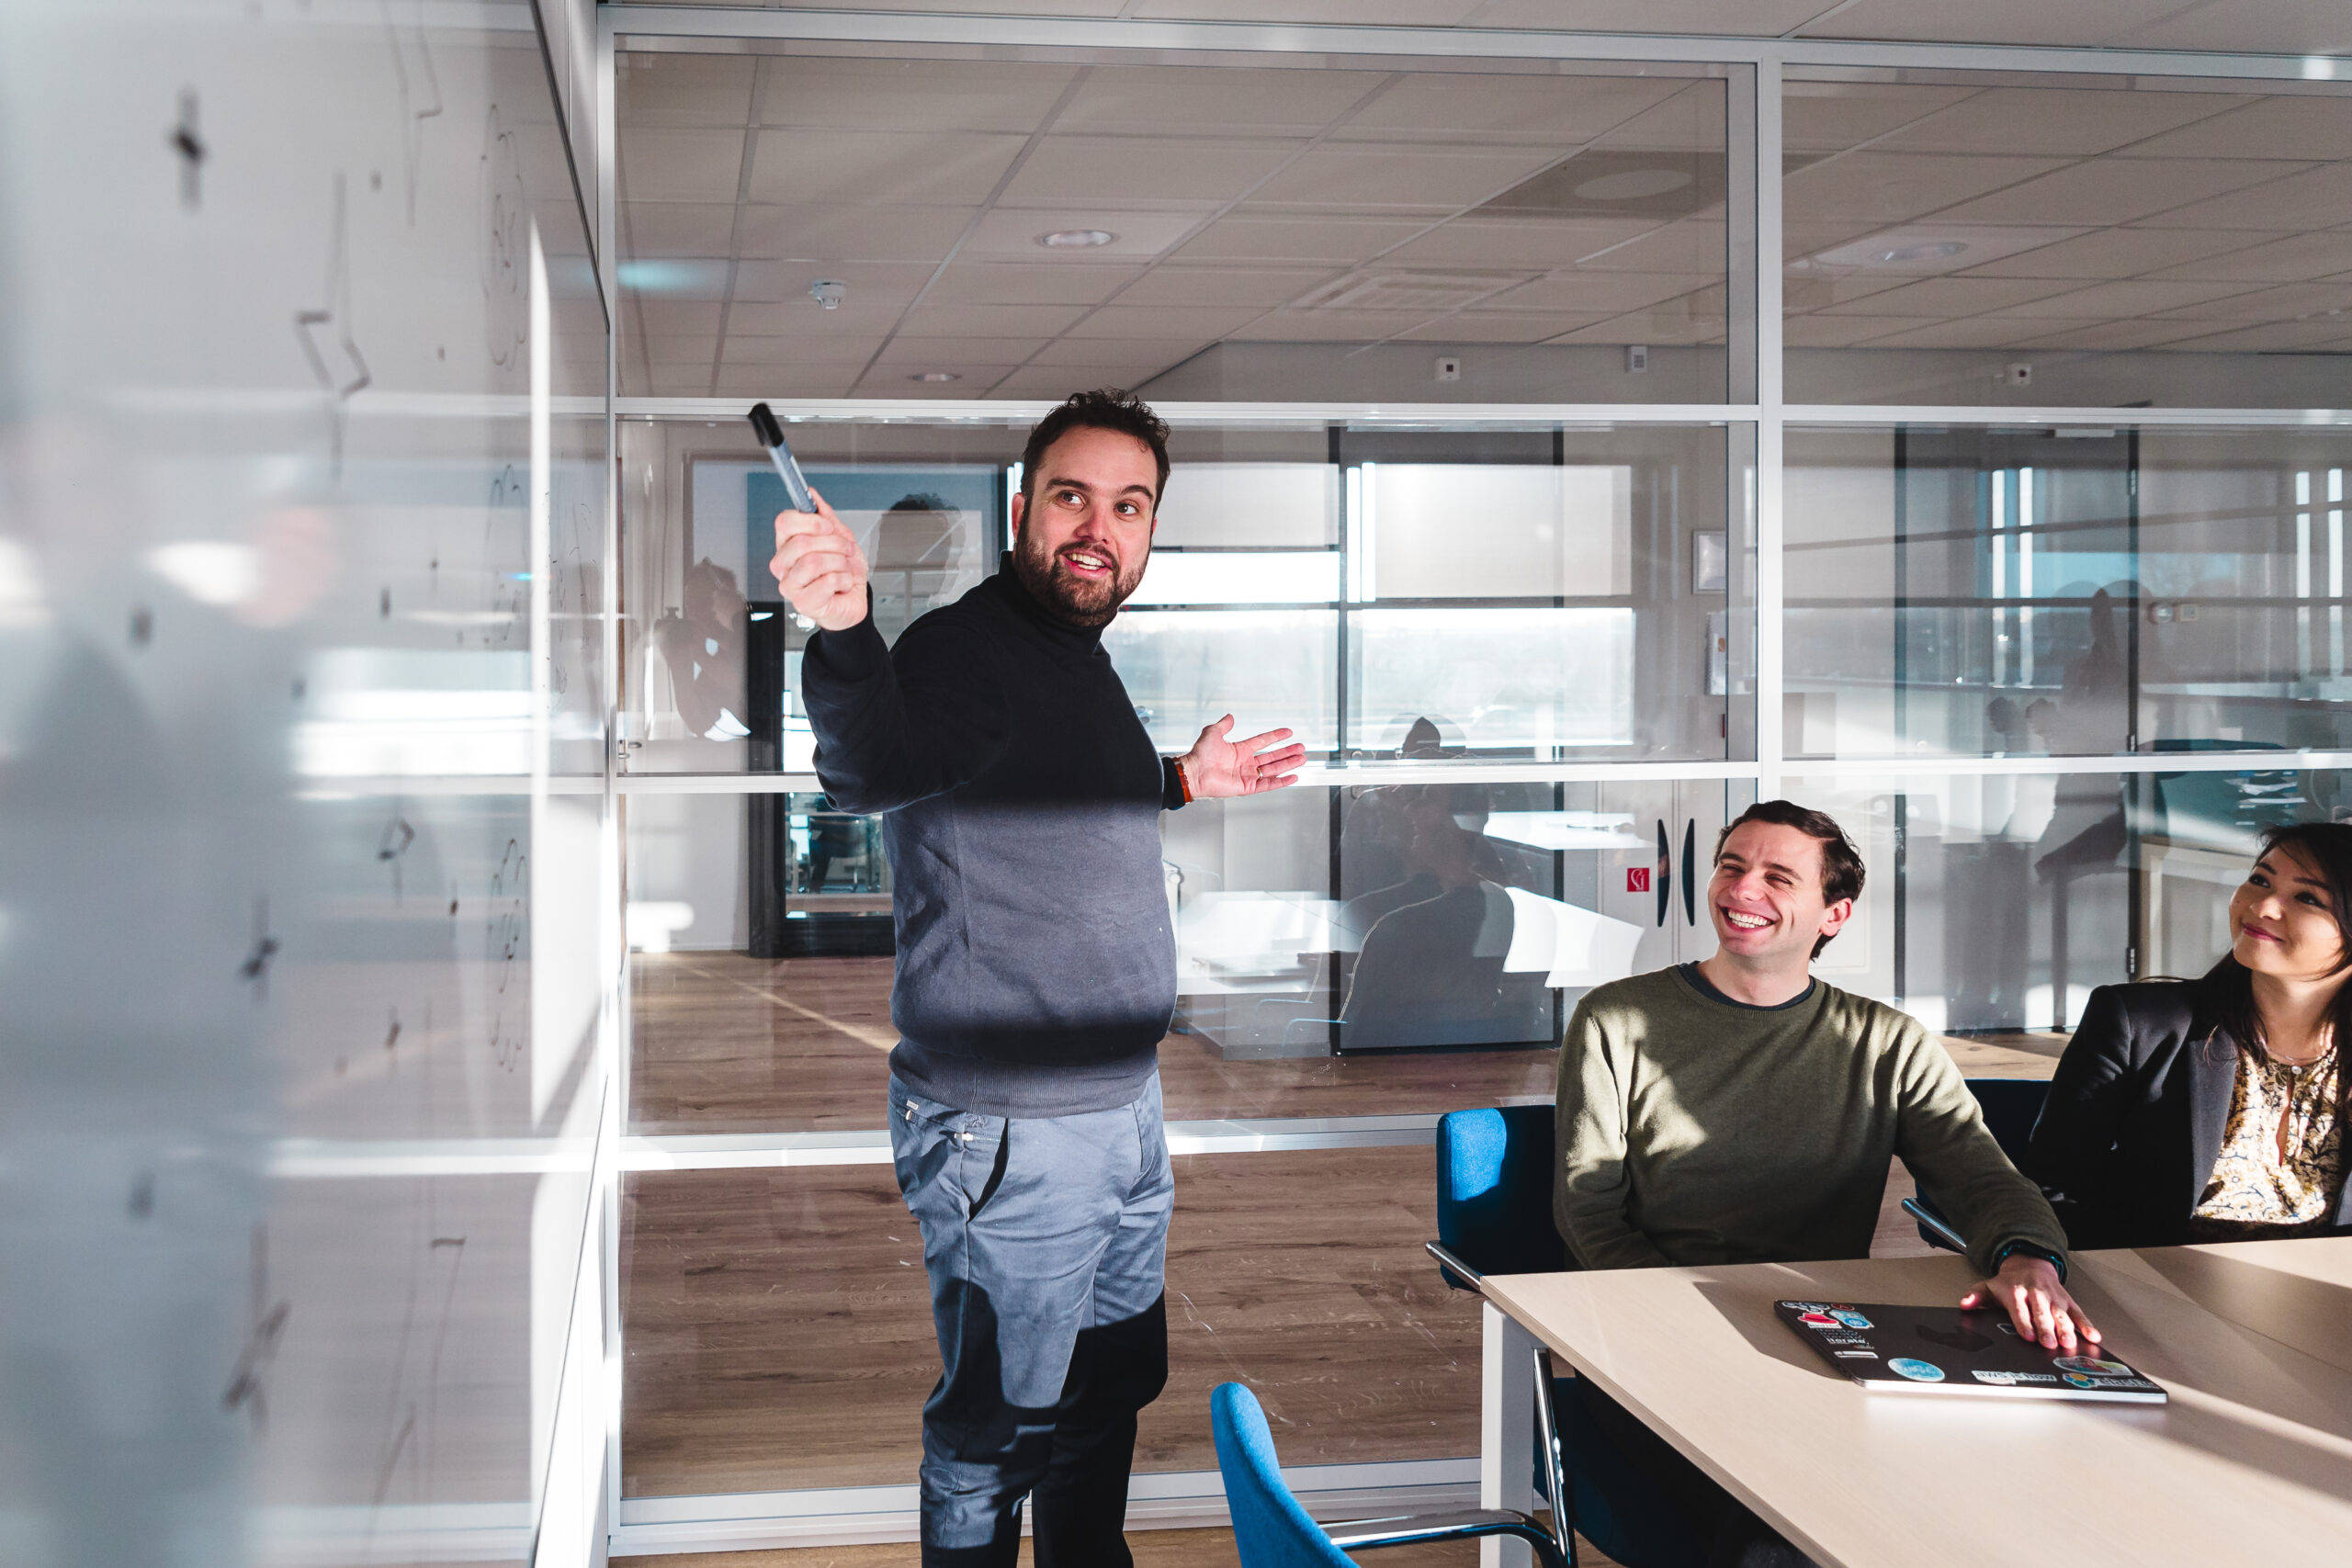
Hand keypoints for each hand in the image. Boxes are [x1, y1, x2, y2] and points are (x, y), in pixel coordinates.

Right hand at [769, 489, 868, 631]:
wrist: (853, 601)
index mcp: (787, 544)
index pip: (784, 522)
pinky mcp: (803, 602)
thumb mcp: (840, 538)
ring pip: (814, 562)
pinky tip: (842, 585)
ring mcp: (790, 585)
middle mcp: (784, 564)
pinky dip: (844, 580)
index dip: (810, 521)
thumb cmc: (842, 572)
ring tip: (844, 569)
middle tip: (846, 550)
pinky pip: (828, 581)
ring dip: (840, 563)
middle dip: (834, 544)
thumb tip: (812, 494)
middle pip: (801, 542)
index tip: (828, 526)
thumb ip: (825, 516)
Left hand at [1179, 715, 1305, 798]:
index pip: (1263, 741)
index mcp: (1239, 750)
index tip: (1288, 732)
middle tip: (1301, 748)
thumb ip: (1223, 725)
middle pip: (1272, 756)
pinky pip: (1268, 784)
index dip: (1276, 736)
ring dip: (1288, 764)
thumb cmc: (1200, 755)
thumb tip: (1230, 716)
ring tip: (1301, 759)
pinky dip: (1281, 781)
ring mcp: (1248, 775)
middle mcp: (1246, 763)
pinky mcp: (1248, 787)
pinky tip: (1292, 776)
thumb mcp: (1212, 733)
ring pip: (1274, 769)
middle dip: (1287, 752)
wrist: (1194, 773)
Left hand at [1961, 1254, 2100, 1351]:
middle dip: (2046, 1328)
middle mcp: (2036, 1294)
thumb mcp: (1989, 1285)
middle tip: (2049, 1344)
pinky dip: (2087, 1325)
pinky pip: (2079, 1313)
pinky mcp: (2068, 1300)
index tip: (2027, 1335)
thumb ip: (1976, 1295)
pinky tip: (2093, 1336)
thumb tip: (1964, 1303)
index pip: (2019, 1309)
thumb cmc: (2010, 1281)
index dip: (2023, 1322)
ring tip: (2069, 1343)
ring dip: (2067, 1329)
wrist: (2030, 1262)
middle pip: (2042, 1313)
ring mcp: (2054, 1297)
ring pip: (2061, 1314)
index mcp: (2016, 1291)